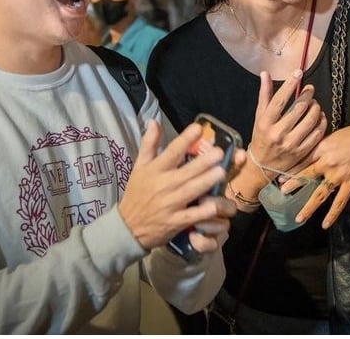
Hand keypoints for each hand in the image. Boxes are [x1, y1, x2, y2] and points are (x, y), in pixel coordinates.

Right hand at [119, 120, 239, 250]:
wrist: (128, 227)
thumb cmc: (137, 193)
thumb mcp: (139, 167)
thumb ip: (149, 144)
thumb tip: (154, 121)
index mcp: (155, 170)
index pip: (171, 152)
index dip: (184, 140)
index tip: (198, 128)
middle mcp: (163, 185)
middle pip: (185, 172)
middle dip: (202, 162)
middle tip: (218, 152)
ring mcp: (170, 205)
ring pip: (191, 192)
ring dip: (206, 182)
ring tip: (221, 173)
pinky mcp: (175, 222)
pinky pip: (192, 216)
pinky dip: (204, 212)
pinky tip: (215, 205)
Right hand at [248, 70, 326, 175]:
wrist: (261, 165)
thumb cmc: (260, 137)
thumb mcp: (259, 116)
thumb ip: (264, 95)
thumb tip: (265, 74)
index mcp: (265, 123)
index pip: (279, 100)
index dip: (290, 84)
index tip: (298, 72)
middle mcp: (278, 134)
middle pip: (299, 109)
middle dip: (308, 95)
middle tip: (310, 90)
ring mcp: (291, 145)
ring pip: (310, 121)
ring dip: (316, 108)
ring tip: (315, 103)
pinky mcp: (301, 153)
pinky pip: (317, 134)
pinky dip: (321, 122)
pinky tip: (319, 116)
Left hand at [285, 120, 349, 228]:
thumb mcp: (337, 135)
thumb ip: (323, 145)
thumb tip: (313, 153)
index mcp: (322, 147)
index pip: (302, 158)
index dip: (291, 167)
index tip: (279, 174)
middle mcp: (327, 161)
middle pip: (306, 175)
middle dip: (293, 184)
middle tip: (281, 192)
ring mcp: (338, 174)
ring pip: (320, 193)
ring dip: (308, 206)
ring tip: (298, 217)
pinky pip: (339, 202)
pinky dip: (332, 215)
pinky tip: (325, 225)